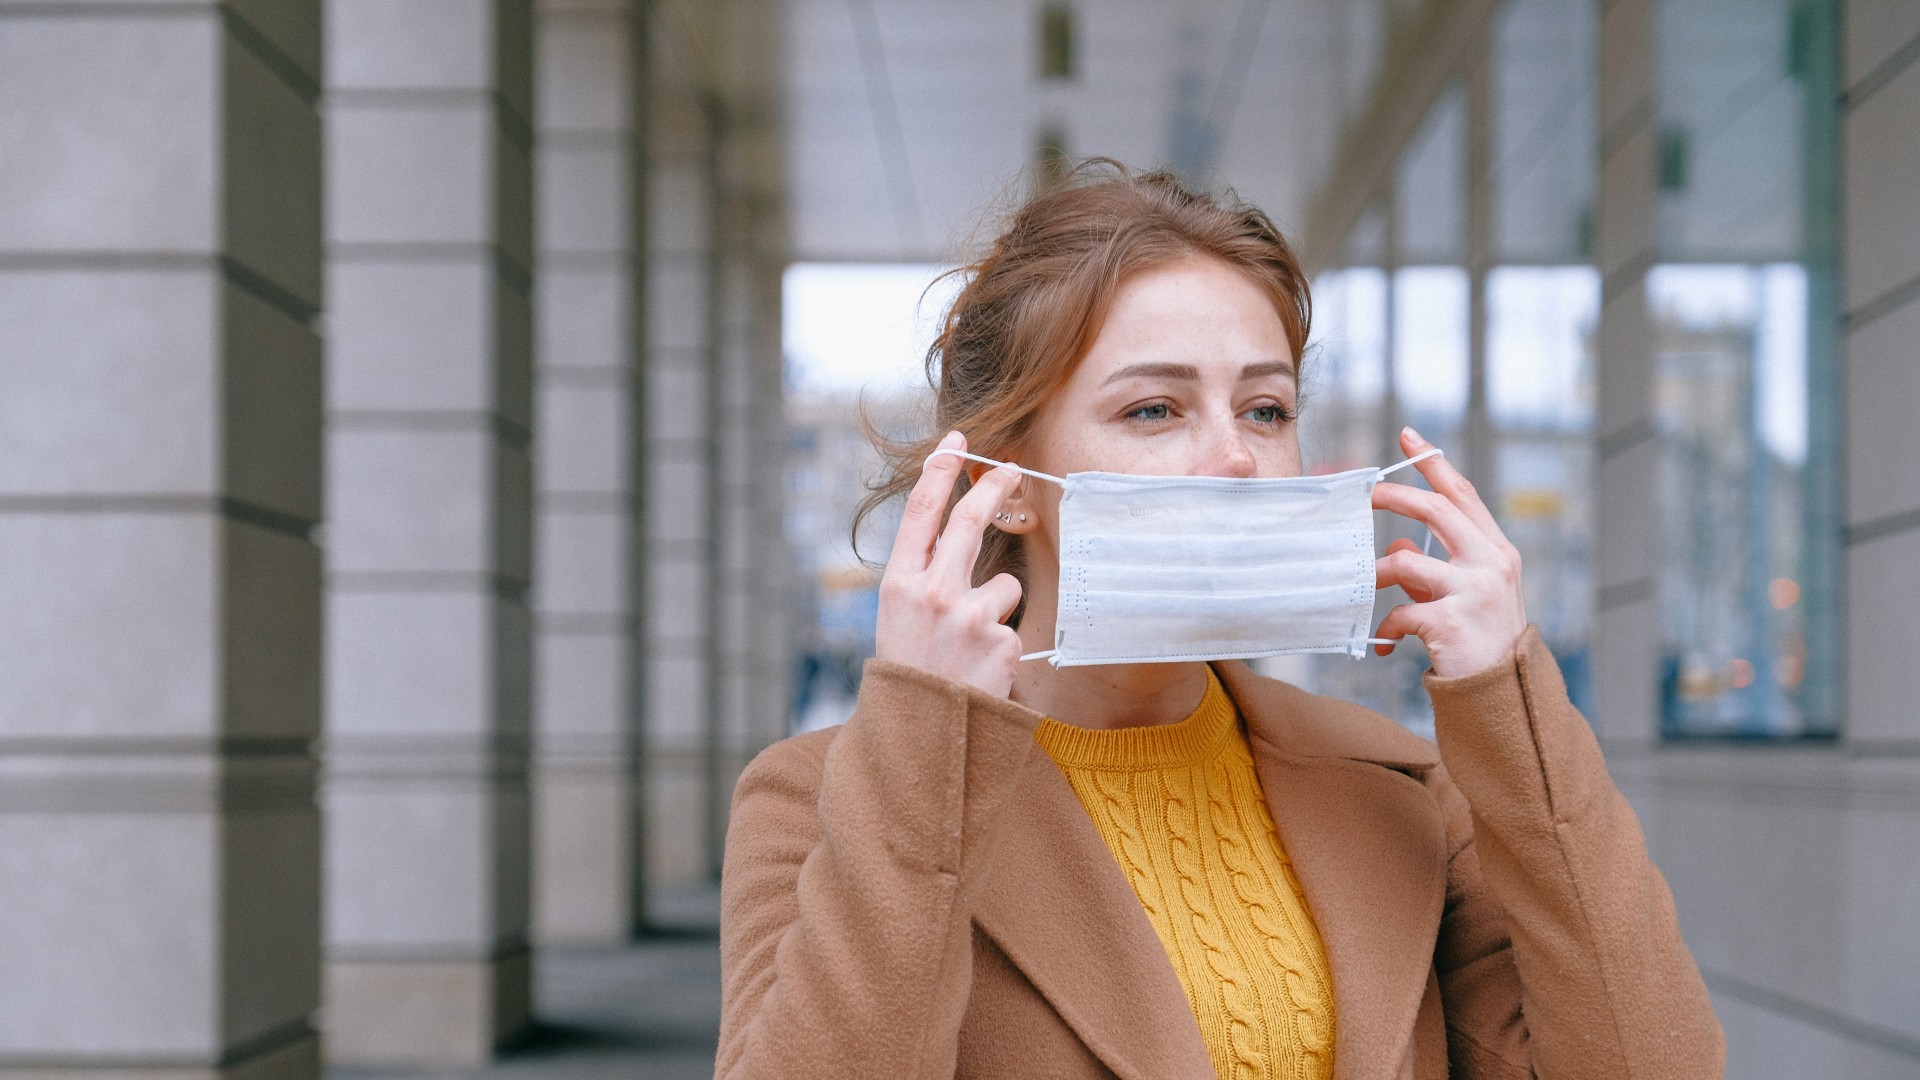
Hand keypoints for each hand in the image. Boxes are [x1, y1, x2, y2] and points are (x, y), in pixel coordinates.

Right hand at [874, 431, 1026, 695]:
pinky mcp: (1001, 643)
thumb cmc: (910, 676)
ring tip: (969, 649)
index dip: (940, 472)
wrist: (919, 740)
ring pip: (1004, 586)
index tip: (957, 443)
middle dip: (994, 488)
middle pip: (971, 523)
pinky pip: (1013, 627)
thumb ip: (925, 579)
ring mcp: (969, 617)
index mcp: (898, 585)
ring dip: (995, 610)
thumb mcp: (899, 622)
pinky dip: (1002, 646)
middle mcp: (932, 593)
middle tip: (1012, 467)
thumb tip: (963, 535)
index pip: (921, 514)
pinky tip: (981, 672)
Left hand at [1369, 427, 1529, 678]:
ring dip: (1376, 573)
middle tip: (1364, 496)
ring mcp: (1475, 591)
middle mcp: (1491, 564)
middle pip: (1435, 510)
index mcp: (1497, 552)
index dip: (1434, 464)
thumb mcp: (1463, 597)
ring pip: (1405, 561)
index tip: (1409, 437)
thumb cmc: (1480, 644)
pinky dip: (1387, 627)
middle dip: (1393, 497)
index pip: (1464, 495)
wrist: (1503, 698)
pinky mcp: (1452, 621)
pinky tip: (1386, 644)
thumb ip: (1433, 569)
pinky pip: (1400, 611)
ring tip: (1363, 587)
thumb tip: (1397, 549)